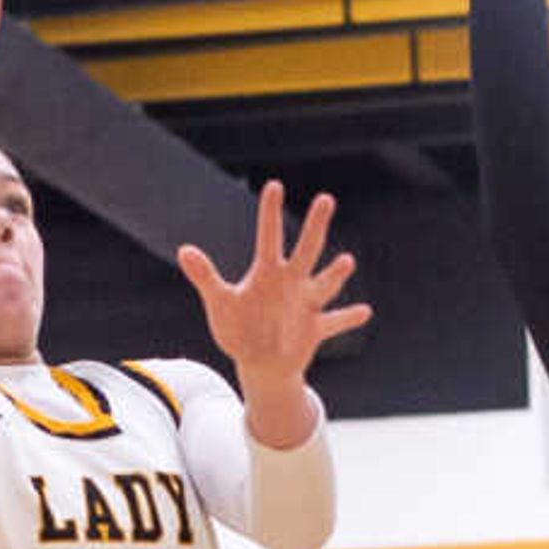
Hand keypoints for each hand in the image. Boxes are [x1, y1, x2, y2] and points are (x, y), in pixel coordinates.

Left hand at [176, 181, 369, 416]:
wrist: (260, 363)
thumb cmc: (239, 330)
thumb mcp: (220, 303)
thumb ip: (206, 277)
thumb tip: (184, 250)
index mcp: (267, 273)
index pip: (269, 236)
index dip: (270, 212)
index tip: (274, 184)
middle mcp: (291, 282)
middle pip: (306, 248)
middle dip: (315, 225)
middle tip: (325, 198)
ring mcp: (306, 304)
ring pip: (324, 283)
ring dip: (334, 274)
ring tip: (346, 260)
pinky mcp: (316, 328)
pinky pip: (335, 321)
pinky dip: (348, 317)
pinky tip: (365, 311)